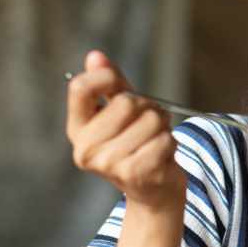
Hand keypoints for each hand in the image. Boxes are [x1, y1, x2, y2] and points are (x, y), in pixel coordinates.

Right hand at [66, 50, 185, 210]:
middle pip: (126, 102)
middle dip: (147, 106)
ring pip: (151, 120)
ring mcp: (109, 164)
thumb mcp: (121, 111)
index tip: (116, 81)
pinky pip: (164, 140)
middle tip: (149, 121)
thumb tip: (95, 56)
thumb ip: (109, 84)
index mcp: (77, 130)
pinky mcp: (136, 174)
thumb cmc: (137, 144)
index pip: (80, 88)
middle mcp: (86, 150)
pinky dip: (170, 143)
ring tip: (155, 139)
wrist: (153, 190)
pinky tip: (161, 155)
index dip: (104, 76)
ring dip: (162, 127)